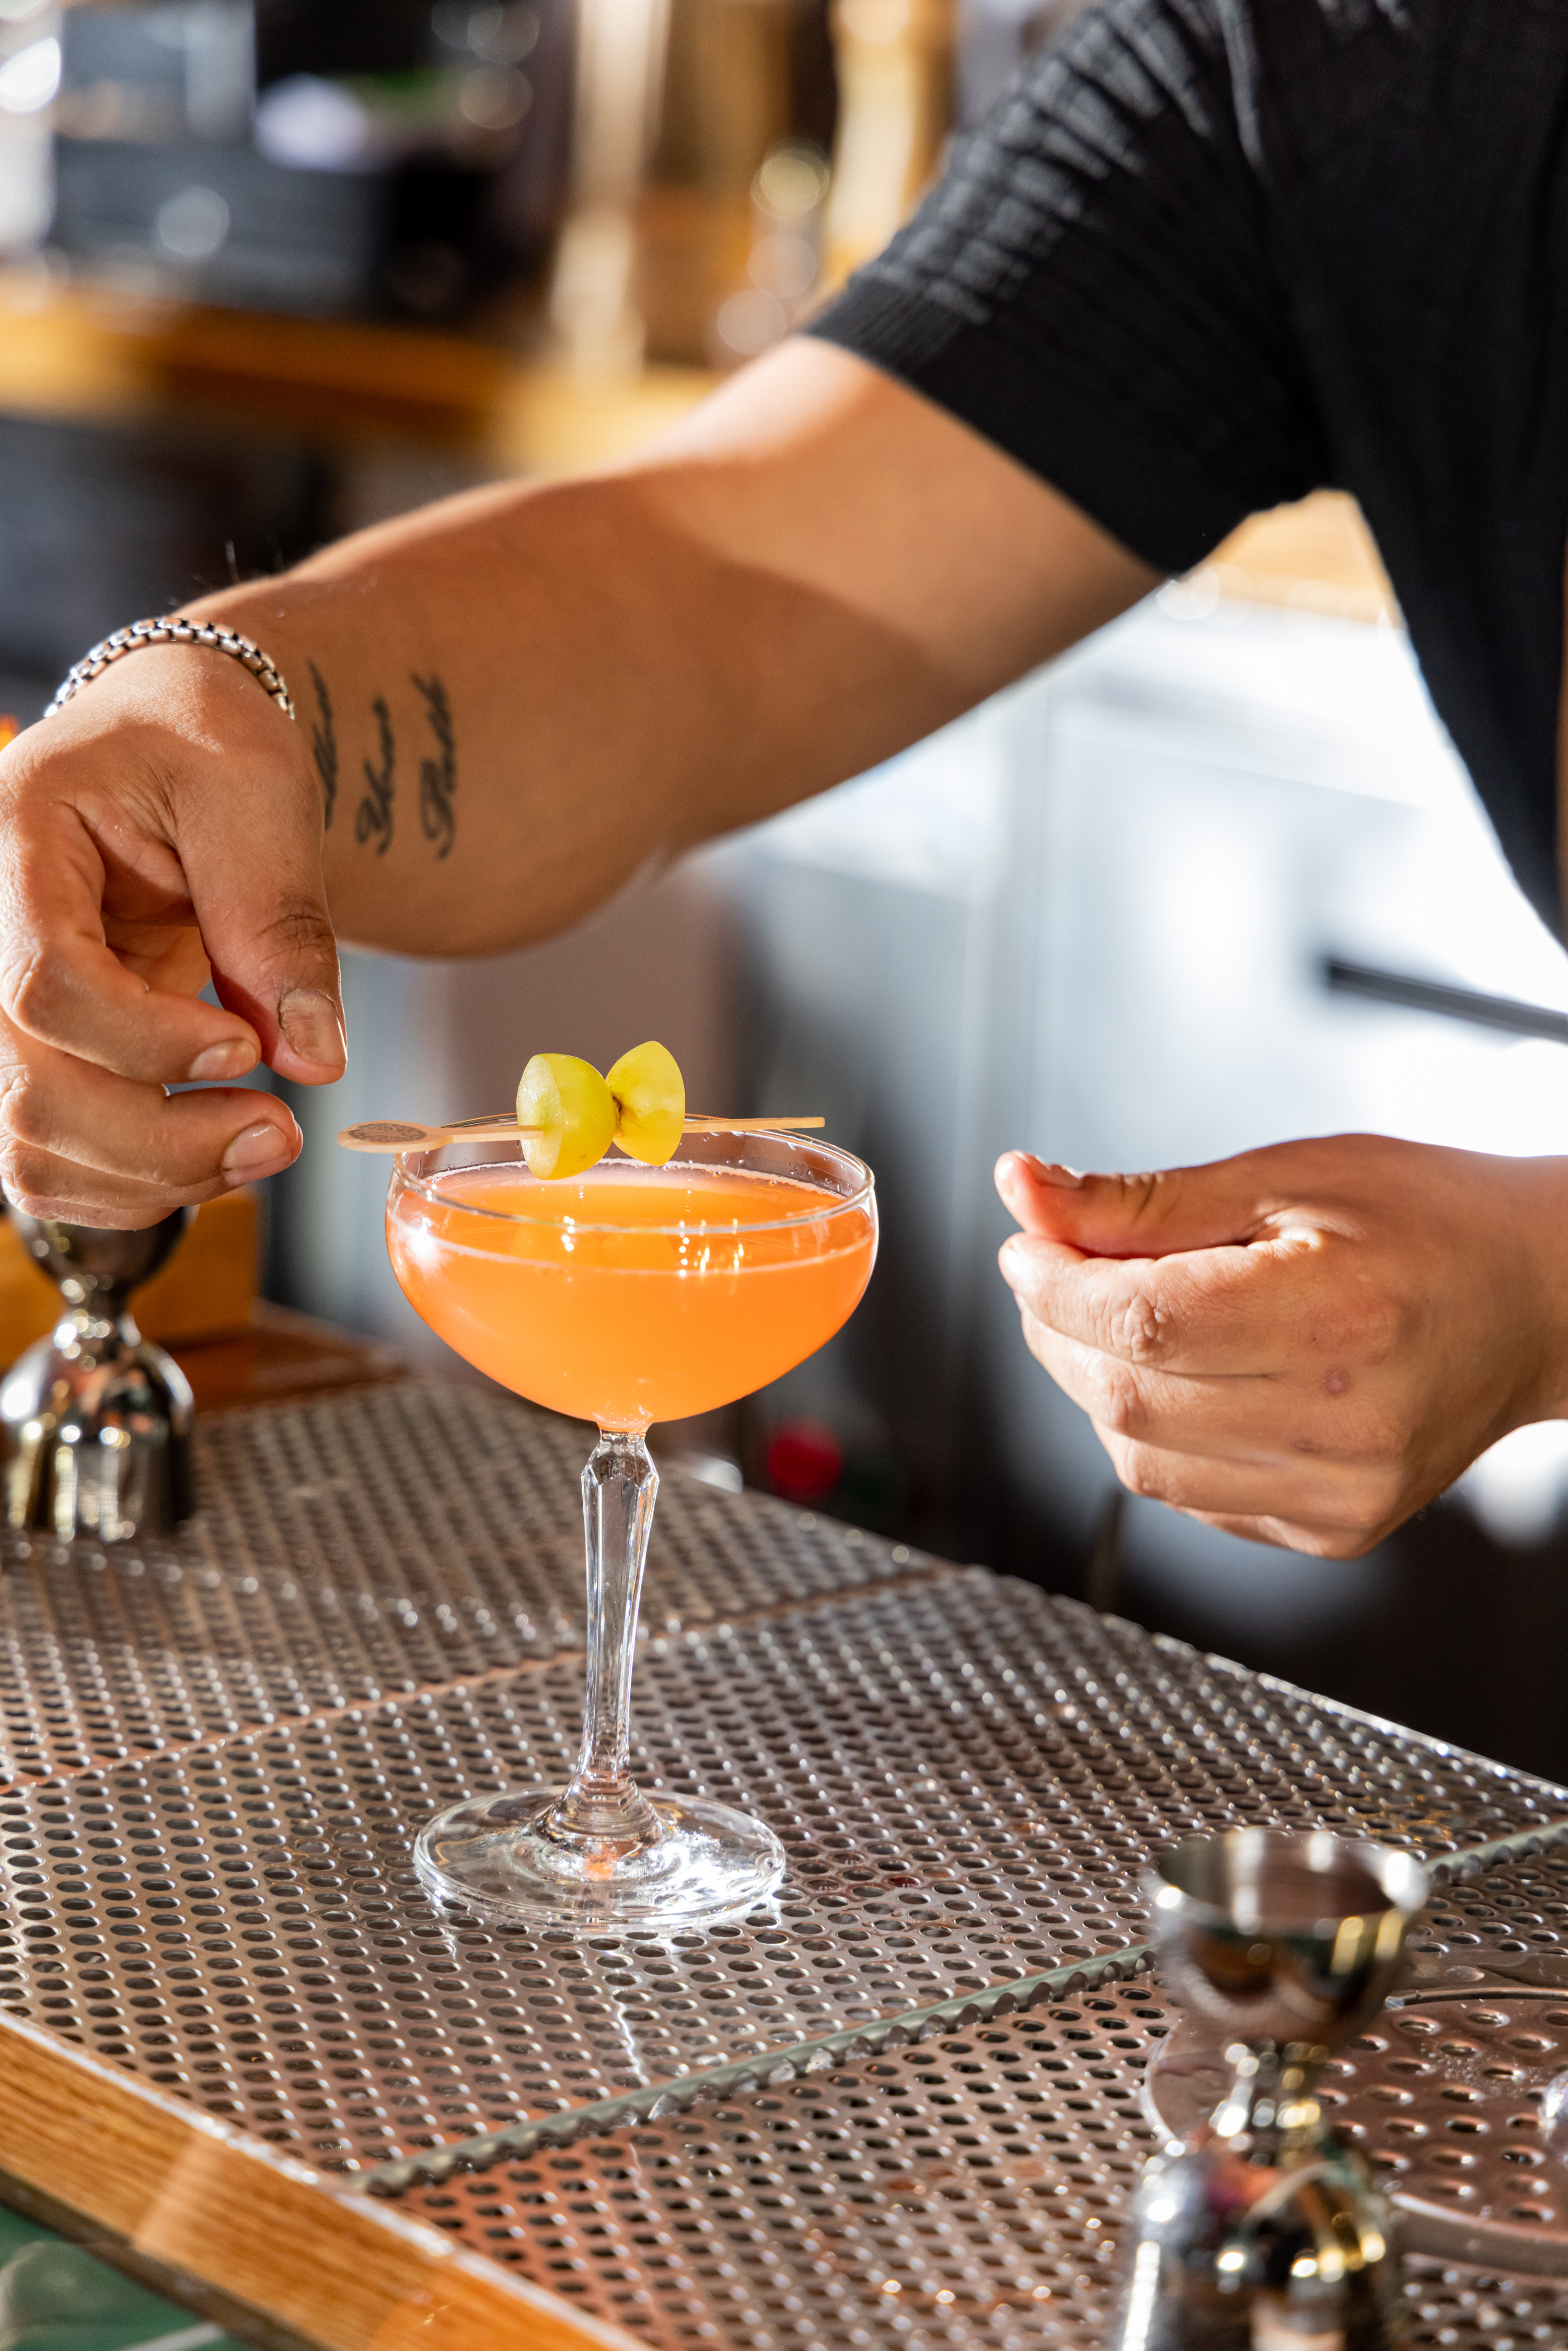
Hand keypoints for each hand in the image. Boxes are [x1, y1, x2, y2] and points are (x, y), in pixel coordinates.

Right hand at [0, 644, 344, 1226]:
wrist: (172, 747)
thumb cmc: (205, 747)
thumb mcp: (257, 794)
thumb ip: (279, 922)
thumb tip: (313, 1056)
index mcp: (15, 842)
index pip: (46, 985)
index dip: (150, 1041)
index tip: (246, 1045)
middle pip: (29, 1088)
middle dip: (165, 1138)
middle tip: (284, 1131)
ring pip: (32, 1145)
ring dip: (159, 1177)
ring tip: (266, 1142)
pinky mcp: (31, 1055)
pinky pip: (50, 1162)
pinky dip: (139, 1187)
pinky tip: (217, 1155)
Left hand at [995, 1134, 1567, 1556]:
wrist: (1536, 1299)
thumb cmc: (1429, 1221)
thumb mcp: (1282, 1177)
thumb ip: (1143, 1202)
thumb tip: (1024, 1193)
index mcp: (1337, 1321)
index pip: (1141, 1324)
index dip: (1054, 1284)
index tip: (1028, 1244)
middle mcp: (1342, 1426)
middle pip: (1126, 1396)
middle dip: (1057, 1330)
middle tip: (1056, 1270)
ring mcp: (1339, 1493)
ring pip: (1138, 1460)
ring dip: (1094, 1384)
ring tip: (1119, 1316)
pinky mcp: (1332, 1531)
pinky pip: (1188, 1495)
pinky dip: (1152, 1434)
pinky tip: (1185, 1376)